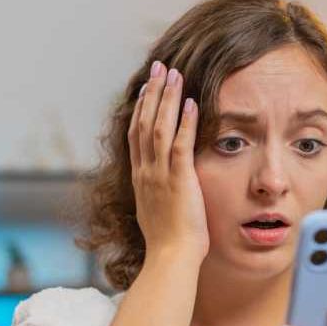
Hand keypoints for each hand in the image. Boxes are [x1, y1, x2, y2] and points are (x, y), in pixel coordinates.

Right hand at [128, 60, 208, 262]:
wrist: (170, 258)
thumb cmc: (168, 243)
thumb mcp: (156, 213)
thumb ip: (157, 194)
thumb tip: (160, 189)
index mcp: (140, 179)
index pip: (136, 136)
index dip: (140, 109)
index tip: (146, 89)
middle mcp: (145, 172)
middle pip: (143, 123)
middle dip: (151, 93)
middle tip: (158, 68)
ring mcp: (159, 175)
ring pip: (158, 127)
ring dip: (166, 98)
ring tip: (173, 74)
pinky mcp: (179, 179)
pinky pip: (180, 144)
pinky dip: (184, 121)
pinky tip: (190, 101)